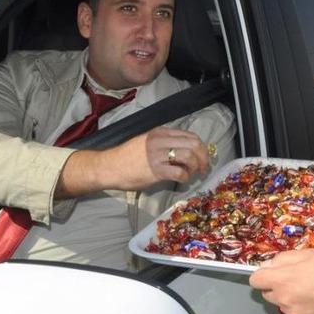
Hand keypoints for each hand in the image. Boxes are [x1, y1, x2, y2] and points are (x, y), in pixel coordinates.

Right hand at [56, 127, 209, 197]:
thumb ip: (164, 142)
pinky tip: (182, 180)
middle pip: (194, 144)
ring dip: (196, 167)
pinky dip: (185, 177)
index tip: (203, 157)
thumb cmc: (128, 156)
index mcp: (160, 132)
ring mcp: (158, 155)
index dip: (201, 147)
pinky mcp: (155, 170)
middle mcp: (161, 141)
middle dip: (203, 157)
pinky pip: (179, 172)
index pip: (190, 135)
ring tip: (194, 174)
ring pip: (189, 156)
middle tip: (203, 168)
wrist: (109, 166)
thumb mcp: (147, 141)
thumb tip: (184, 151)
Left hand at [249, 249, 313, 313]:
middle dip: (277, 286)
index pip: (255, 280)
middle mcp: (283, 299)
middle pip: (267, 293)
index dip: (263, 274)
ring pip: (281, 304)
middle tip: (296, 279)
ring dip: (288, 298)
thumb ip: (283, 259)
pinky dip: (300, 309)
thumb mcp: (308, 254)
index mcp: (282, 279)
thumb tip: (268, 265)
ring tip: (309, 291)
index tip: (274, 273)